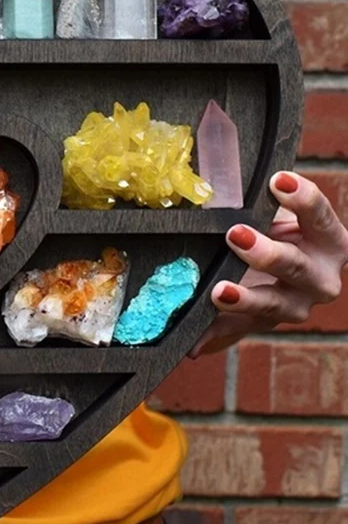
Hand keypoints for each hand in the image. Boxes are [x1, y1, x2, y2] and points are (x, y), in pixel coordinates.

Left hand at [191, 172, 347, 357]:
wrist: (274, 265)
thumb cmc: (276, 229)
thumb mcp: (274, 215)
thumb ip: (258, 204)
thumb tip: (229, 186)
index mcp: (328, 239)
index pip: (320, 216)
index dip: (302, 199)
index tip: (277, 181)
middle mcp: (321, 276)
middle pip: (298, 266)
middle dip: (267, 252)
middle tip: (235, 234)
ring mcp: (296, 305)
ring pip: (274, 304)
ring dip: (245, 299)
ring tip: (220, 292)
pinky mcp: (266, 323)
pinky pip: (240, 329)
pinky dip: (215, 333)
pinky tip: (195, 342)